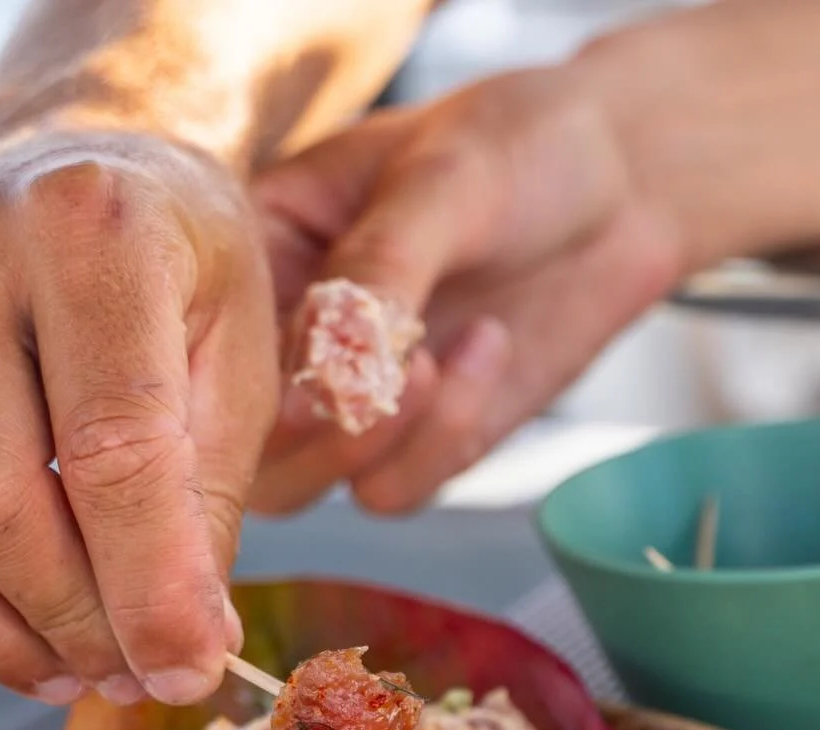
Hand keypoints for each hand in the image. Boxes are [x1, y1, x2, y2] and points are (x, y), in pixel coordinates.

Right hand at [0, 130, 278, 705]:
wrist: (64, 175)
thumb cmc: (170, 274)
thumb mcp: (235, 363)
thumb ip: (207, 505)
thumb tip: (182, 654)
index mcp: (87, 227)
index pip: (114, 451)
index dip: (151, 591)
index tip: (187, 671)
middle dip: (70, 625)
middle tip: (131, 673)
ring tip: (66, 667)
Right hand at [251, 62, 682, 514]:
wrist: (620, 186)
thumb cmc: (519, 148)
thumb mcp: (442, 180)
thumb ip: (379, 268)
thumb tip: (326, 364)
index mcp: (258, 252)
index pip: (199, 337)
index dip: (226, 370)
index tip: (303, 363)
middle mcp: (282, 337)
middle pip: (234, 437)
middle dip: (306, 424)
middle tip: (387, 373)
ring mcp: (342, 397)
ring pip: (299, 485)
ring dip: (376, 439)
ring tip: (441, 354)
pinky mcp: (409, 442)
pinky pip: (387, 491)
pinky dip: (439, 442)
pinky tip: (486, 352)